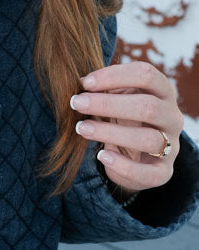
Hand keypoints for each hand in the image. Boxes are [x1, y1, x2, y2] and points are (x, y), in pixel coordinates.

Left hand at [70, 61, 183, 192]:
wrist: (138, 151)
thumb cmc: (124, 112)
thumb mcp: (118, 95)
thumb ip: (106, 87)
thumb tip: (84, 83)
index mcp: (162, 90)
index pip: (146, 75)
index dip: (115, 76)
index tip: (86, 83)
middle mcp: (172, 116)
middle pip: (148, 107)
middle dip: (108, 104)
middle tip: (77, 103)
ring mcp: (172, 145)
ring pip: (149, 139)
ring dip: (111, 133)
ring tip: (82, 128)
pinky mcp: (164, 171)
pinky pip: (151, 173)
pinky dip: (124, 166)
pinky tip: (102, 156)